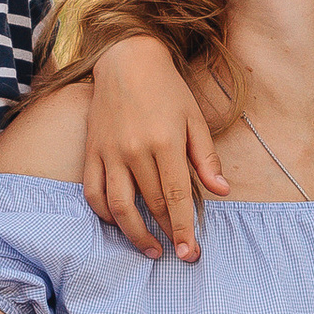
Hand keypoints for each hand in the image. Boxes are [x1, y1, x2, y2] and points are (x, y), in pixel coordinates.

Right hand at [83, 36, 231, 261]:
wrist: (126, 60)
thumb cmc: (167, 90)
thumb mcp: (194, 119)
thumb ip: (206, 158)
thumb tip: (222, 191)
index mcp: (165, 142)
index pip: (177, 196)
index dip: (184, 228)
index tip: (190, 253)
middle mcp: (135, 150)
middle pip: (151, 204)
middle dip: (167, 234)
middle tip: (181, 253)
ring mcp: (109, 152)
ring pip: (118, 206)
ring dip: (135, 234)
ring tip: (151, 249)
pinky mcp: (91, 151)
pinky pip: (92, 192)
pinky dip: (105, 214)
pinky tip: (120, 223)